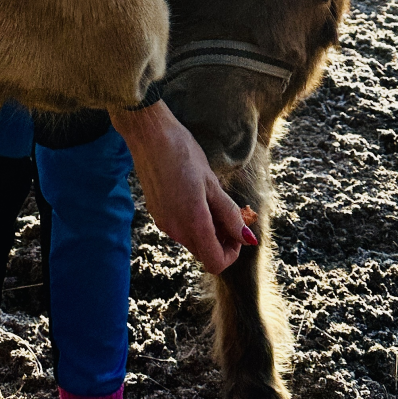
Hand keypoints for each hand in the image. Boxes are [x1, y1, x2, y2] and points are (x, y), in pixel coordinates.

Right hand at [109, 100, 248, 273]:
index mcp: (192, 222)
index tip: (237, 229)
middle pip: (204, 253)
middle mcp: (175, 230)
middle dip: (221, 239)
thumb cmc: (183, 153)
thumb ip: (230, 215)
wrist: (149, 135)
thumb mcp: (212, 182)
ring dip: (207, 230)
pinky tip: (194, 195)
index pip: (216, 263)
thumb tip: (248, 239)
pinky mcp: (156, 214)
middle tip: (228, 211)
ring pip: (192, 241)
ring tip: (211, 198)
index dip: (232, 252)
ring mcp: (163, 223)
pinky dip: (192, 222)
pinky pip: (179, 229)